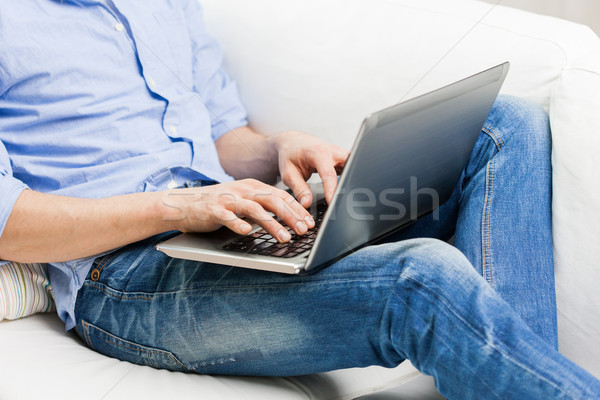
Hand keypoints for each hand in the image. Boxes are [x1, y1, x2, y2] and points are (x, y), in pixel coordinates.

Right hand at [163, 179, 314, 241]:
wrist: (184, 204)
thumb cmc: (217, 205)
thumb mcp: (243, 202)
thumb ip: (262, 207)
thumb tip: (287, 220)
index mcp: (253, 187)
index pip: (281, 196)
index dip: (297, 209)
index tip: (310, 222)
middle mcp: (243, 190)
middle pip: (273, 201)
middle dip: (291, 216)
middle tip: (304, 231)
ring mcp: (228, 199)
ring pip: (255, 209)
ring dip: (272, 224)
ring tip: (284, 237)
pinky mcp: (213, 210)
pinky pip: (228, 217)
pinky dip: (238, 224)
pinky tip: (247, 233)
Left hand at [271, 131, 349, 206]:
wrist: (293, 142)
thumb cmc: (290, 155)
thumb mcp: (289, 174)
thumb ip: (299, 189)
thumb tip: (307, 203)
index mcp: (318, 153)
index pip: (329, 174)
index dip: (331, 190)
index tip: (332, 203)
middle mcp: (332, 151)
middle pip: (348, 167)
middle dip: (348, 183)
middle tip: (343, 200)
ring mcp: (339, 154)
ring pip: (353, 167)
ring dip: (350, 180)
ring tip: (346, 196)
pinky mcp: (342, 159)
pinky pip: (350, 168)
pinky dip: (349, 178)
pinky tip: (345, 189)